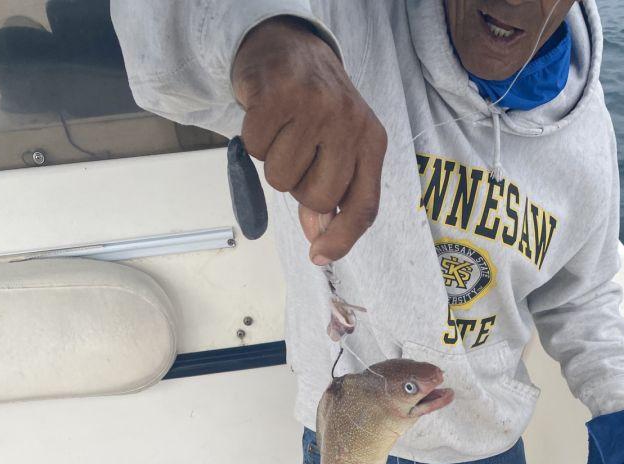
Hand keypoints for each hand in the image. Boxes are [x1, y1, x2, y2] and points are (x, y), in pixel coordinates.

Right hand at [232, 16, 386, 263]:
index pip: (364, 206)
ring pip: (281, 178)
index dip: (342, 239)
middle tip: (298, 155)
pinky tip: (266, 116)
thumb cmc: (316, 107)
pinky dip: (253, 139)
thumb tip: (319, 239)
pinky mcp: (280, 94)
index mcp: (371, 142)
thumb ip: (332, 194)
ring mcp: (316, 107)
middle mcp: (349, 124)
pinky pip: (255, 149)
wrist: (290, 46)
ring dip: (273, 161)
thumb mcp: (337, 149)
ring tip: (283, 131)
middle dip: (299, 188)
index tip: (319, 256)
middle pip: (317, 198)